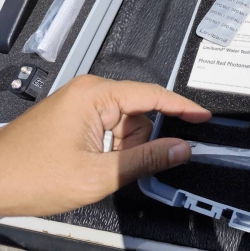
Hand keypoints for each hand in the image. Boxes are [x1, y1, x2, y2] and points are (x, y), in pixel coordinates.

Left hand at [0, 75, 210, 216]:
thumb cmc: (30, 175)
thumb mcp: (99, 174)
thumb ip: (147, 160)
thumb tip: (181, 148)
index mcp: (96, 95)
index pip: (153, 95)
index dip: (182, 108)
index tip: (203, 117)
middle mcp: (90, 91)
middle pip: (140, 112)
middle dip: (139, 142)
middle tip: (119, 167)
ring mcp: (81, 102)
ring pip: (126, 123)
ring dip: (123, 149)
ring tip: (98, 169)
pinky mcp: (75, 115)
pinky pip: (110, 127)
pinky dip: (111, 148)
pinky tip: (93, 165)